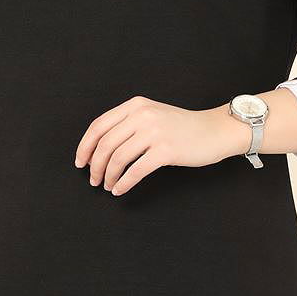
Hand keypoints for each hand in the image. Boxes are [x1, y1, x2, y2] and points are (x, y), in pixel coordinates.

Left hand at [73, 95, 247, 196]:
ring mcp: (155, 132)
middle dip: (95, 165)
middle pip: (105, 144)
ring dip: (108, 176)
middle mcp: (142, 115)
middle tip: (93, 180)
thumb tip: (99, 149)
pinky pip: (135, 170)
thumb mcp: (153, 114)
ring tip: (108, 186)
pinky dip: (123, 183)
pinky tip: (120, 190)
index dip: (85, 146)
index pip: (98, 125)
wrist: (215, 130)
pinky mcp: (166, 150)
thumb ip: (129, 124)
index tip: (81, 162)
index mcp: (135, 105)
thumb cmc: (183, 127)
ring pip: (118, 158)